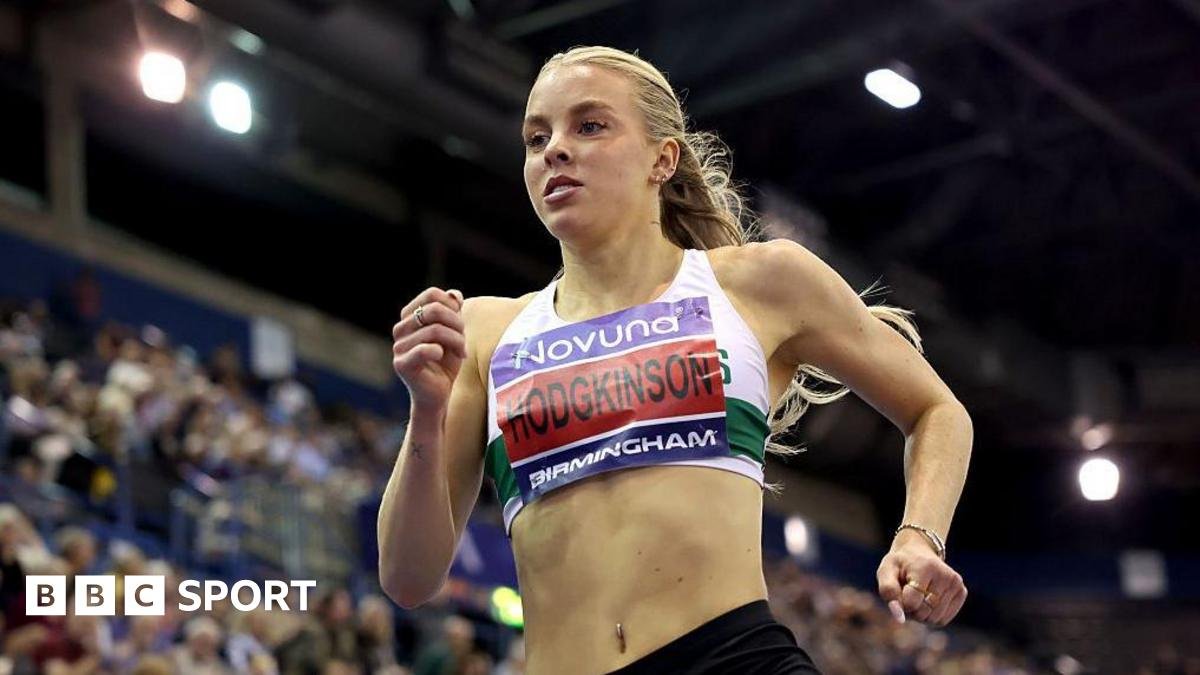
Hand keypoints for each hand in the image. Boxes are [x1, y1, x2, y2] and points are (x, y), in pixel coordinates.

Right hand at [392, 287, 466, 408]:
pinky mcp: (402, 364)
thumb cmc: (446, 363)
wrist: (438, 395)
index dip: (452, 306)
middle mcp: (400, 329)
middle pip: (434, 310)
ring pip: (435, 330)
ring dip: (456, 341)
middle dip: (456, 323)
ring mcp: (398, 347)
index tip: (460, 324)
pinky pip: (425, 349)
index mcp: (410, 317)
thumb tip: (454, 294)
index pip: (432, 294)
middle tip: (463, 340)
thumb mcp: (454, 333)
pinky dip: (441, 351)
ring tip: (461, 352)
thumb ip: (453, 312)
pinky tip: (443, 357)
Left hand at [877, 529, 966, 626]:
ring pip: (934, 619)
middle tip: (907, 593)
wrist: (919, 550)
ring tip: (918, 596)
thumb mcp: (885, 572)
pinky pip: (943, 620)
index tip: (899, 590)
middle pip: (924, 613)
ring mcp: (956, 583)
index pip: (911, 603)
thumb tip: (899, 619)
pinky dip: (932, 616)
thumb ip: (888, 593)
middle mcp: (945, 575)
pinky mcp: (962, 591)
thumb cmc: (899, 565)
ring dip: (921, 615)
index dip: (901, 603)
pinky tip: (928, 600)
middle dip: (911, 610)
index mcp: (925, 568)